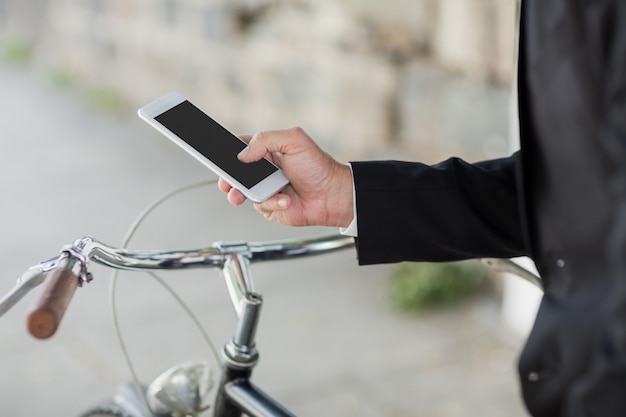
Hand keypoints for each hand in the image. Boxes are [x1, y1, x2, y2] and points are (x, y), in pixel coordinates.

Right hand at [218, 127, 353, 227]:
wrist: (332, 195)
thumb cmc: (318, 167)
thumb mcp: (294, 141)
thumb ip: (266, 140)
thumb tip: (243, 154)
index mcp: (268, 150)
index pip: (240, 147)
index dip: (226, 151)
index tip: (215, 154)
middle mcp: (264, 169)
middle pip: (235, 172)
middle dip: (227, 177)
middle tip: (225, 182)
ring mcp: (266, 188)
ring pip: (242, 191)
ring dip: (243, 193)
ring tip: (240, 195)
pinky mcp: (270, 205)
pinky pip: (260, 205)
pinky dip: (272, 202)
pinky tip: (286, 199)